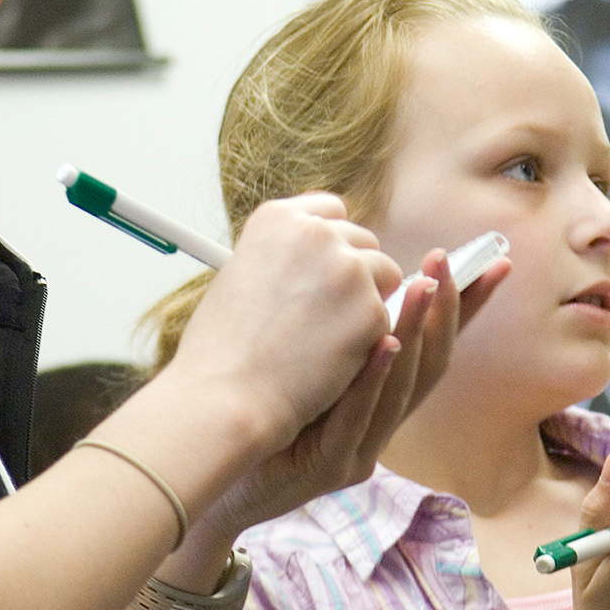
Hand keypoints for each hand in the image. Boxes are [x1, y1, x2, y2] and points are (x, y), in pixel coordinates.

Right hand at [172, 193, 402, 453]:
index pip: (331, 211)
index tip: (328, 271)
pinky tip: (330, 363)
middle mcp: (315, 233)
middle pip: (364, 242)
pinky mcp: (370, 309)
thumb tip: (311, 259)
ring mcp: (346, 269)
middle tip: (327, 320)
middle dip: (357, 276)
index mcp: (278, 219)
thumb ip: (281, 257)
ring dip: (367, 307)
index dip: (334, 244)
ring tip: (325, 342)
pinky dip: (367, 344)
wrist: (228, 397)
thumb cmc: (222, 351)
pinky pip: (387, 320)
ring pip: (386, 276)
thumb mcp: (240, 276)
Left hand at [187, 246, 506, 556]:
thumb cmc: (253, 420)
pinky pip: (359, 419)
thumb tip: (348, 263)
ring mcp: (357, 453)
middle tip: (446, 262)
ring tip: (424, 287)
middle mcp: (378, 431)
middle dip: (445, 311)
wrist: (213, 481)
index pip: (433, 349)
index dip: (467, 311)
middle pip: (430, 369)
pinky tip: (386, 343)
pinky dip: (375, 380)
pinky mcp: (329, 469)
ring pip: (400, 393)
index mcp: (376, 404)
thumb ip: (332, 330)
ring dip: (417, 334)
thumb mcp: (303, 368)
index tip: (493, 265)